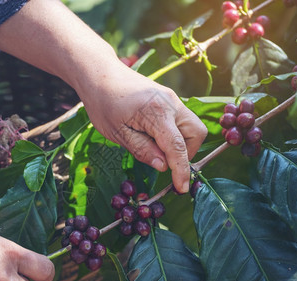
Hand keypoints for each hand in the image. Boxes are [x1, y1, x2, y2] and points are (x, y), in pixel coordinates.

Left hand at [0, 0, 206, 192]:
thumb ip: (142, 150)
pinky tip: (155, 136)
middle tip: (165, 162)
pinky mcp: (169, 98)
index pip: (177, 147)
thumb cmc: (103, 104)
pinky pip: (182, 119)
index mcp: (157, 113)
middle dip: (187, 153)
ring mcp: (172, 98)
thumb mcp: (117, 133)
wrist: (100, 74)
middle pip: (196, 133)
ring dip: (182, 143)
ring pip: (192, 126)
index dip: (182, 170)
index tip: (182, 189)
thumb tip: (164, 166)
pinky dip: (176, 132)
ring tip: (157, 148)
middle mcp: (171, 103)